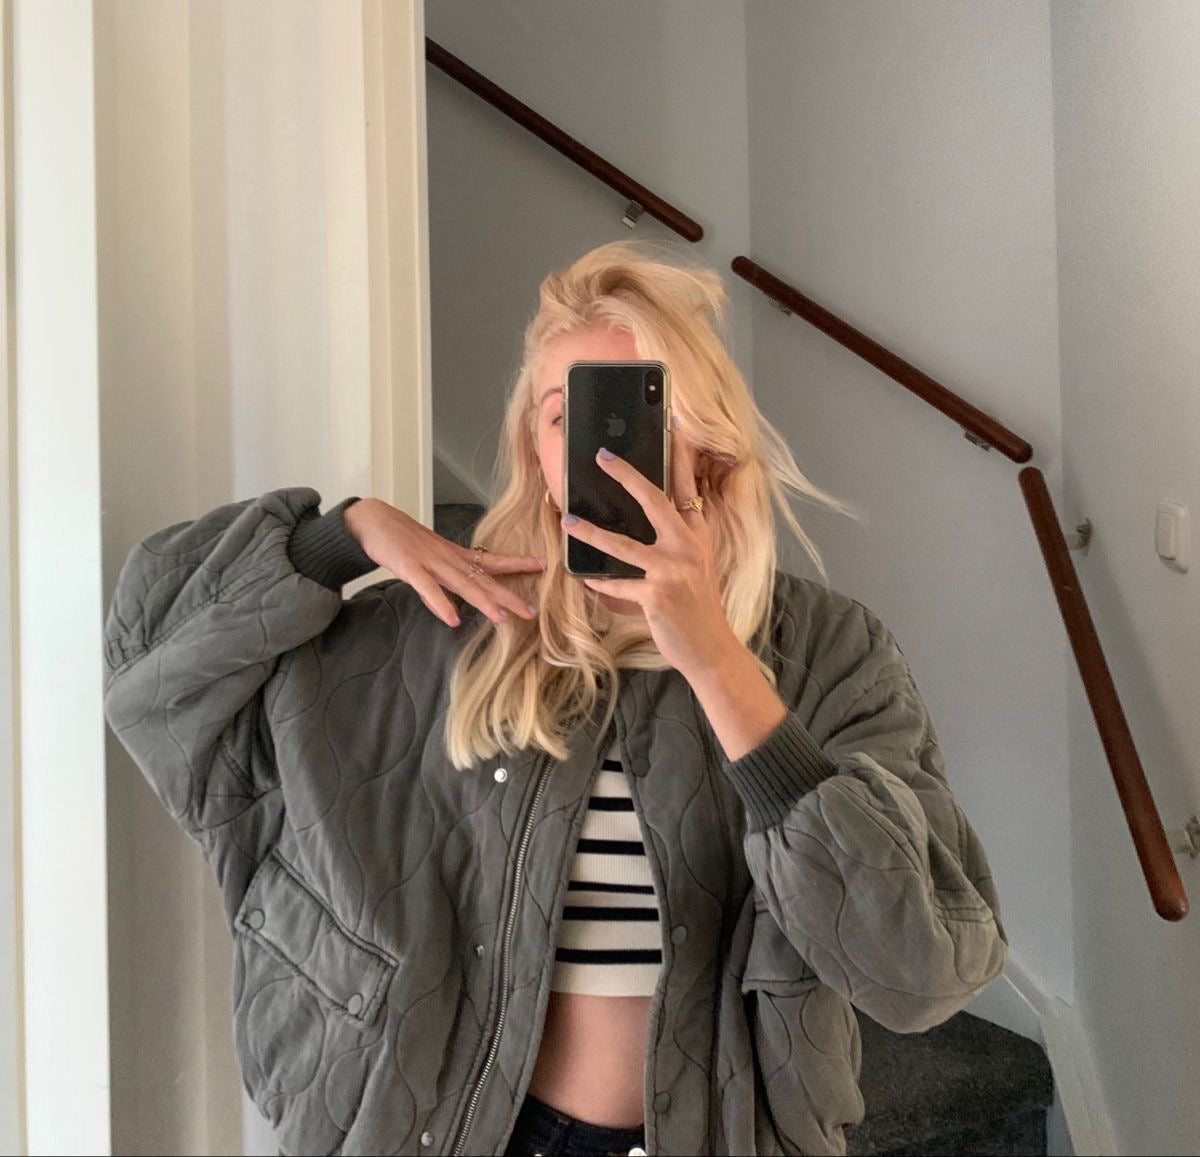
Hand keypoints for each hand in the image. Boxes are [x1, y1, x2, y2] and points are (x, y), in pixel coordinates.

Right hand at [345, 499, 544, 627]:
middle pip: (484, 579)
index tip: (543, 565)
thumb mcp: (431, 557)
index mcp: (455, 555)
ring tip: (502, 618)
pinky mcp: (409, 567)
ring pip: (462, 584)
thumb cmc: (402, 539)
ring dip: (483, 602)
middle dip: (508, 596)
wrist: (372, 519)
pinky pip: (427, 587)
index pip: (493, 560)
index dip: (518, 564)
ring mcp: (430, 562)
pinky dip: (440, 603)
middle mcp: (448, 558)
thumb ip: (447, 578)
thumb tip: (462, 597)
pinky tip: (453, 619)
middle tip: (531, 611)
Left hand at [562, 421, 736, 676]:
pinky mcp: (656, 595)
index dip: (679, 456)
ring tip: (568, 521)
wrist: (710, 646)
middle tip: (602, 456)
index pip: (688, 487)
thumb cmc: (698, 603)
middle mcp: (687, 546)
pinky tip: (583, 578)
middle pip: (655, 501)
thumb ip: (680, 535)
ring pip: (623, 544)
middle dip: (626, 476)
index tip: (670, 425)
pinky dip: (599, 582)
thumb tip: (658, 508)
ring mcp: (672, 570)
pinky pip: (617, 584)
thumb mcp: (697, 562)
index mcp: (697, 534)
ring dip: (591, 532)